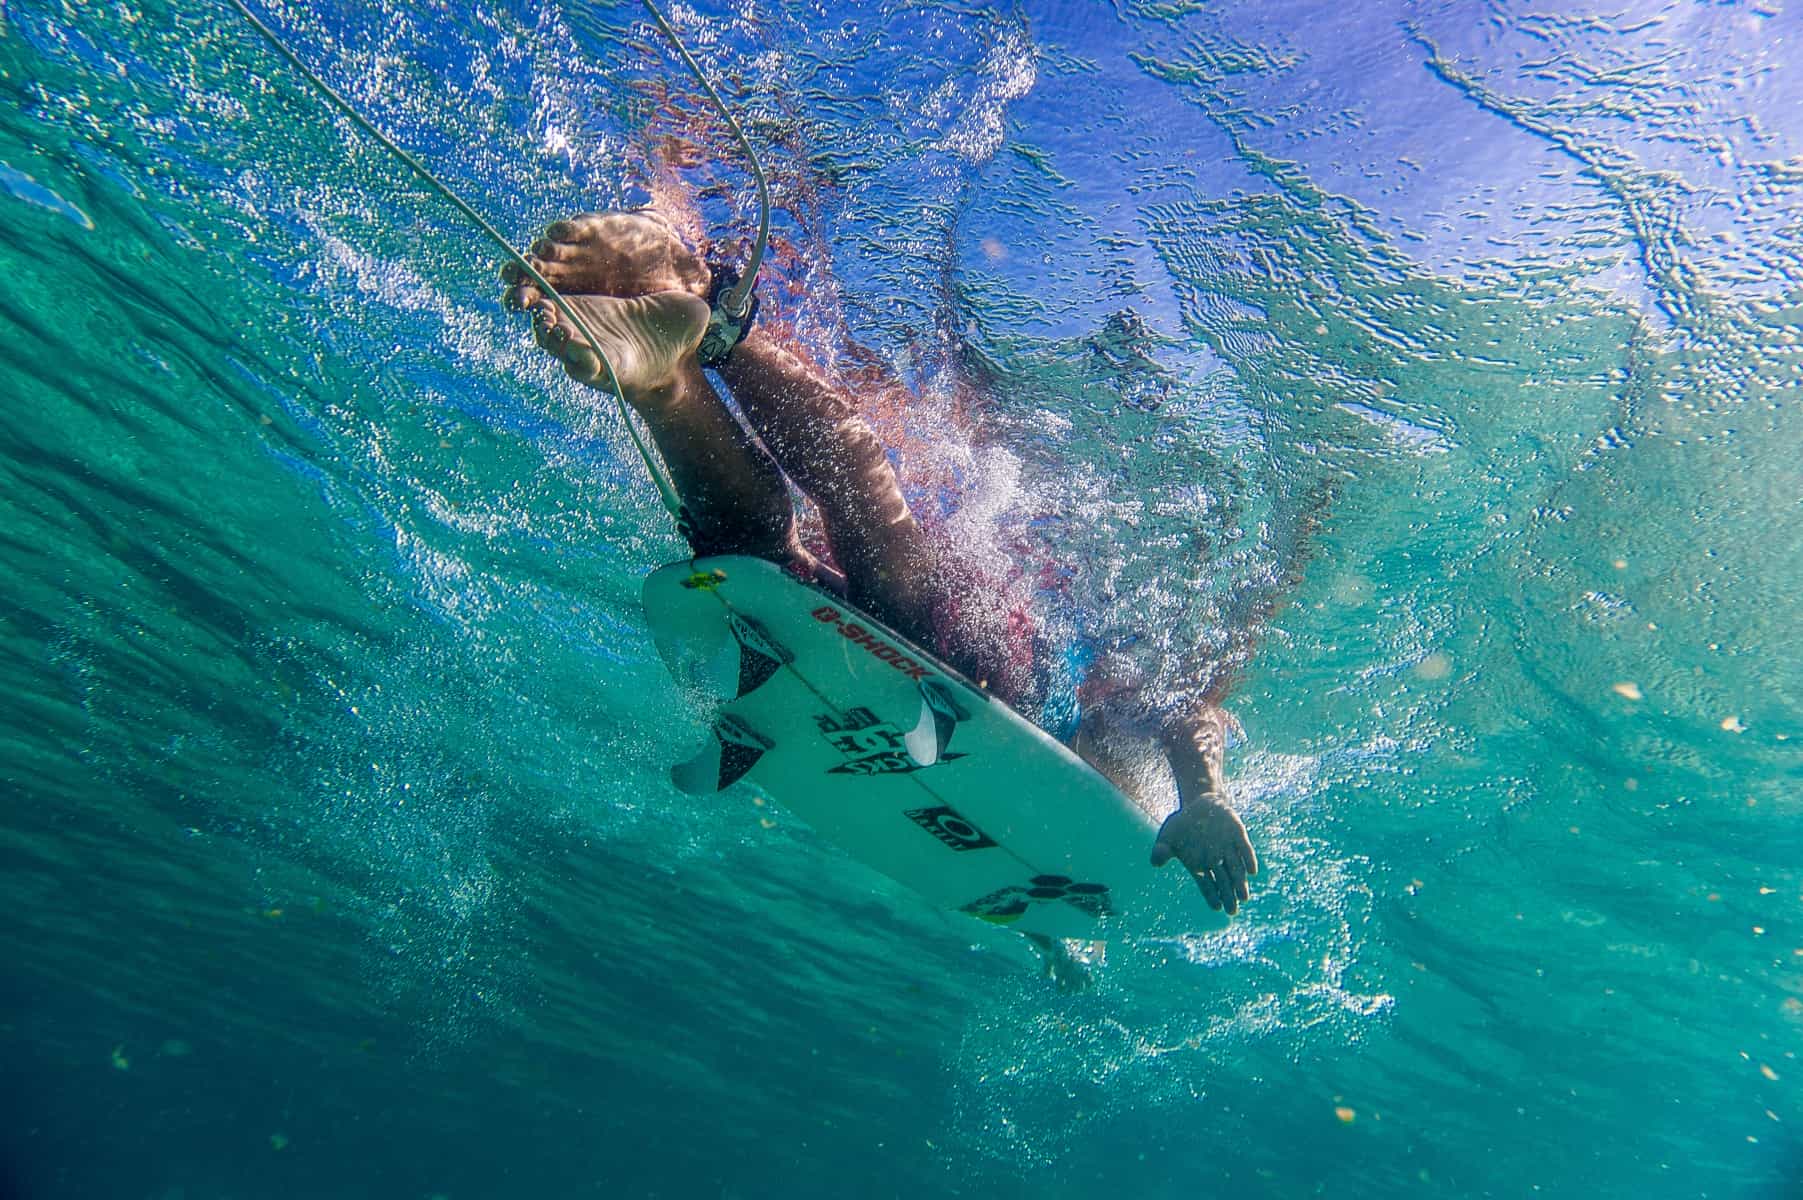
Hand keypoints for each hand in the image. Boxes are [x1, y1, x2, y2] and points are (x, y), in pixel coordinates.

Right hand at [1150, 799, 1257, 914]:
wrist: (1200, 802)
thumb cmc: (1183, 824)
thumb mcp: (1168, 835)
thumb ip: (1162, 850)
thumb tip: (1155, 862)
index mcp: (1200, 864)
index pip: (1206, 884)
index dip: (1211, 896)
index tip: (1217, 908)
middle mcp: (1216, 860)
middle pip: (1224, 882)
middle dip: (1229, 896)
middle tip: (1232, 911)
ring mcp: (1228, 848)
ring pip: (1236, 869)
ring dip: (1240, 882)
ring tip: (1244, 897)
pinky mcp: (1238, 835)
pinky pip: (1245, 849)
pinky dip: (1248, 859)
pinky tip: (1252, 871)